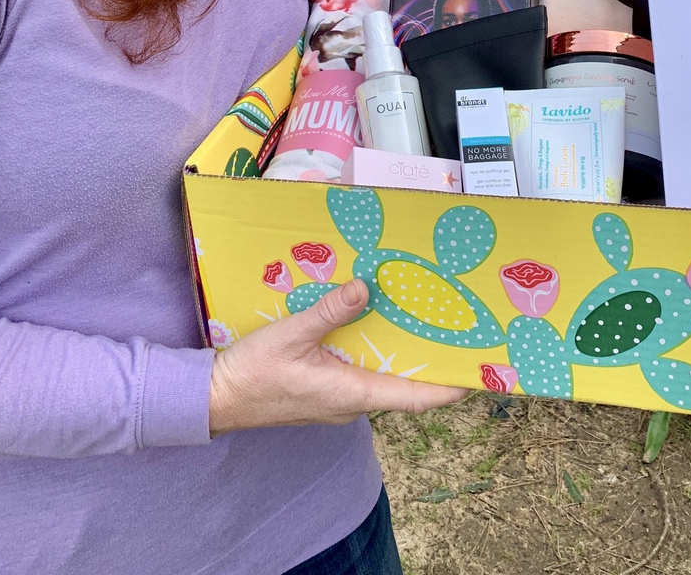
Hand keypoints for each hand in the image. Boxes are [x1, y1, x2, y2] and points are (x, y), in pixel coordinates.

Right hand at [208, 278, 466, 434]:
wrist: (215, 399)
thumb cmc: (252, 373)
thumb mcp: (291, 334)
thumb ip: (329, 312)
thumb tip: (366, 288)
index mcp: (350, 393)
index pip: (412, 397)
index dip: (446, 387)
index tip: (475, 373)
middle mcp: (350, 402)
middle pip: (402, 387)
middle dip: (428, 363)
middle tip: (453, 333)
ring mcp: (337, 399)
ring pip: (381, 379)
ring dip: (401, 356)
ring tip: (422, 323)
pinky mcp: (323, 391)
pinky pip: (360, 374)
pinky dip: (376, 353)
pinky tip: (373, 326)